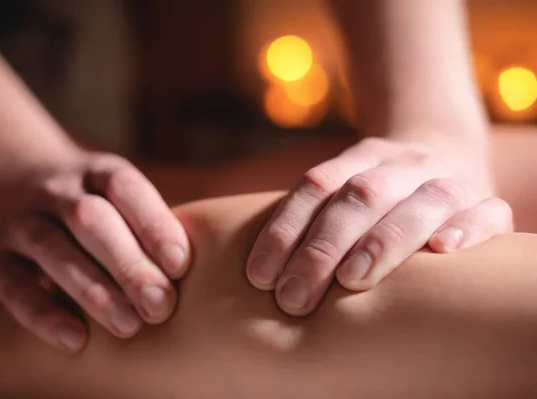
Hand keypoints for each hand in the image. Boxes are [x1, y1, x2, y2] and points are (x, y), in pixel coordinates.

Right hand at [0, 150, 189, 351]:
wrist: (23, 182)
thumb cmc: (100, 208)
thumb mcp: (124, 201)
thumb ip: (152, 228)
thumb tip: (189, 275)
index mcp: (98, 172)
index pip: (125, 188)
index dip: (153, 224)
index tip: (180, 265)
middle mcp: (57, 190)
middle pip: (90, 220)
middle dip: (128, 264)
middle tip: (160, 306)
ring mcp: (20, 219)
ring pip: (50, 248)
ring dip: (93, 290)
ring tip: (129, 325)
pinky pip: (12, 284)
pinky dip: (43, 313)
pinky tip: (76, 339)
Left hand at [246, 136, 512, 315]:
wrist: (448, 150)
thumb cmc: (383, 194)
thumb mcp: (347, 189)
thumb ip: (314, 219)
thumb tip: (263, 278)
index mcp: (362, 157)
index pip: (316, 187)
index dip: (285, 230)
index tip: (261, 277)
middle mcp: (403, 163)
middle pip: (361, 196)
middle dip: (323, 247)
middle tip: (294, 297)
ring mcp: (448, 179)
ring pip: (421, 201)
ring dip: (383, 240)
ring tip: (351, 279)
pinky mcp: (486, 202)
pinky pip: (488, 212)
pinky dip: (469, 229)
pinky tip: (444, 249)